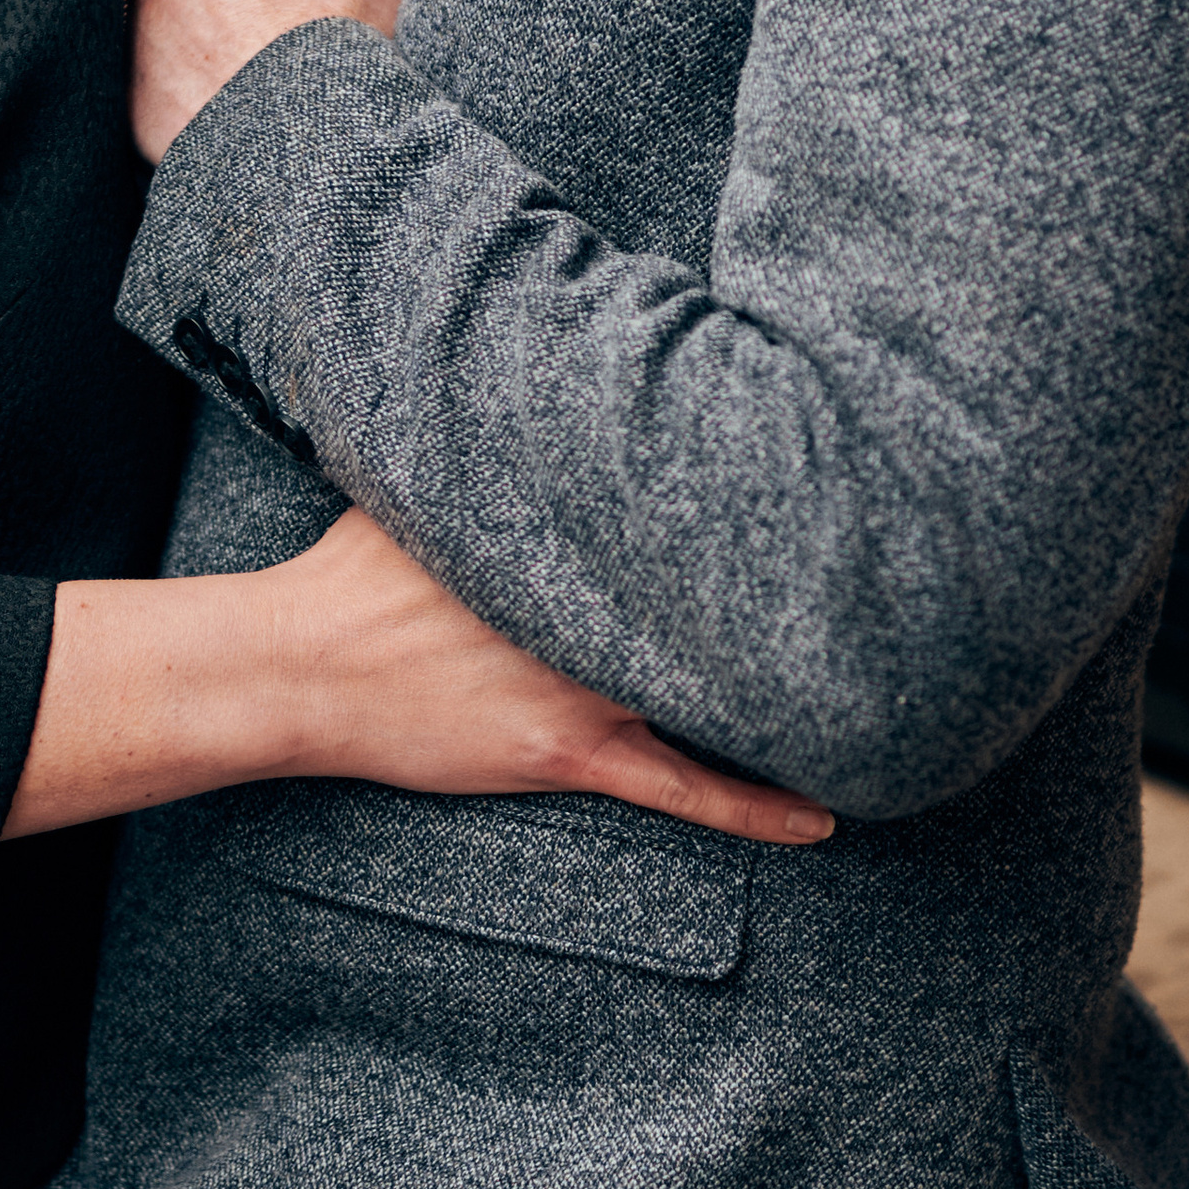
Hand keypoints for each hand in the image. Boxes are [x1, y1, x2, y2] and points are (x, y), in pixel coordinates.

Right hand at [1, 506, 834, 848]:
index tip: (827, 477)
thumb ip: (488, 449)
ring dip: (790, 690)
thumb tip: (517, 368)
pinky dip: (756, 807)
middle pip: (717, 589)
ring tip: (882, 692)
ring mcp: (583, 677)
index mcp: (558, 525)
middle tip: (888, 576)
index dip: (759, 490)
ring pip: (714, 684)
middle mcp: (584, 596)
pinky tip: (822, 820)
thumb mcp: (424, 481)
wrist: (301, 663)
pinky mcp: (568, 749)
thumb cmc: (353, 570)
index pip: (681, 501)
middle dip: (798, 583)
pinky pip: (682, 786)